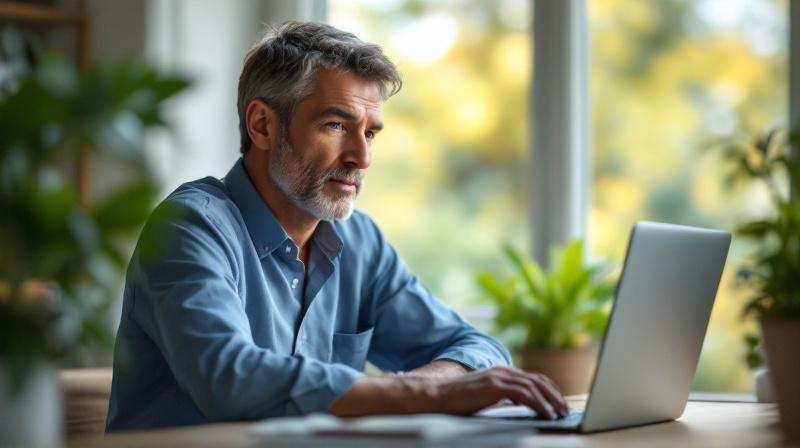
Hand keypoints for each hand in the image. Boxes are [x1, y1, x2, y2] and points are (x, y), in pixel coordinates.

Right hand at [430, 366, 568, 418]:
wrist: (437, 396)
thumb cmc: (459, 400)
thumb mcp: (486, 397)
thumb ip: (503, 397)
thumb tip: (522, 407)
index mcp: (502, 372)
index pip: (533, 378)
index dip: (550, 390)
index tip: (559, 403)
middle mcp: (503, 371)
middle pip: (538, 380)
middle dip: (555, 395)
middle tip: (565, 409)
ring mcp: (499, 376)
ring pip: (534, 386)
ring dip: (550, 401)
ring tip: (559, 413)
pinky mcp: (494, 386)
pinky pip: (524, 394)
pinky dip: (538, 404)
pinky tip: (545, 413)